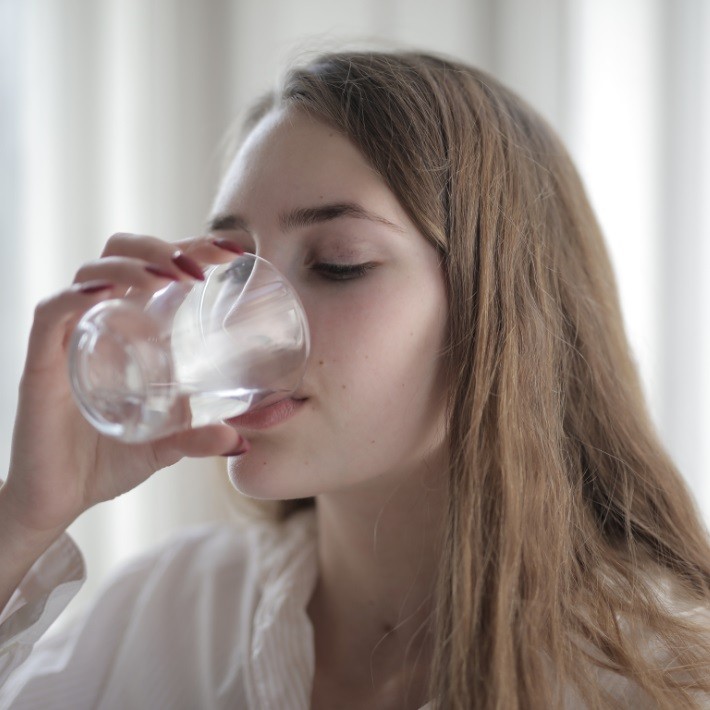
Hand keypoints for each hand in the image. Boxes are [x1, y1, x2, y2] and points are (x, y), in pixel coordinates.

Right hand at [1, 233, 245, 535]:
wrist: (56, 501)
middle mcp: (100, 323)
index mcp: (130, 330)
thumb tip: (241, 441)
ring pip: (90, 273)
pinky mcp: (41, 363)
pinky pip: (52, 313)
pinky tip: (107, 293)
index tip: (232, 251)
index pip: (156, 268)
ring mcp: (70, 339)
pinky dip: (77, 296)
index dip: (191, 248)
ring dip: (132, 264)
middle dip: (161, 247)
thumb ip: (198, 438)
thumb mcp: (165, 445)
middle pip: (121, 254)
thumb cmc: (108, 462)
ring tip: (169, 277)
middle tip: (200, 267)